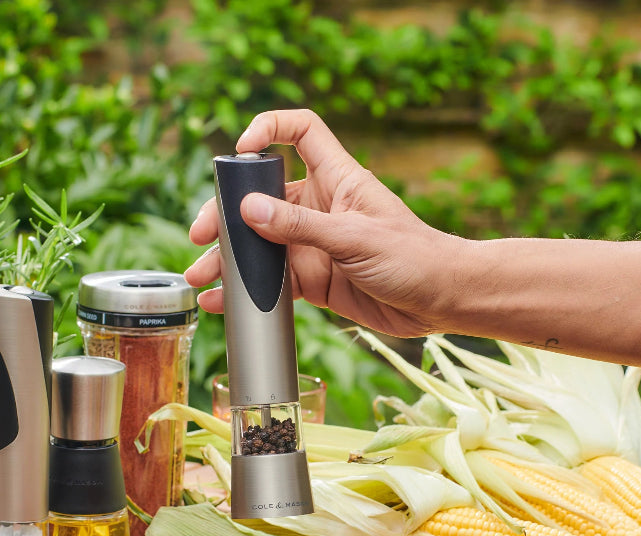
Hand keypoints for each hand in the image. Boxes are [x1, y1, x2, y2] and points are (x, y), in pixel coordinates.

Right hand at [186, 109, 465, 337]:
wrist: (440, 302)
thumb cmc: (414, 257)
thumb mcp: (355, 238)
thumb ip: (301, 226)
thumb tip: (248, 211)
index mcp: (337, 179)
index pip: (301, 132)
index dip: (270, 129)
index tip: (241, 150)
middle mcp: (320, 208)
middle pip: (262, 196)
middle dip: (227, 213)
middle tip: (202, 235)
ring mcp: (314, 245)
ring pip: (260, 245)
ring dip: (230, 259)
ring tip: (200, 276)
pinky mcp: (314, 280)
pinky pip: (272, 282)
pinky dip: (248, 291)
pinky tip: (224, 301)